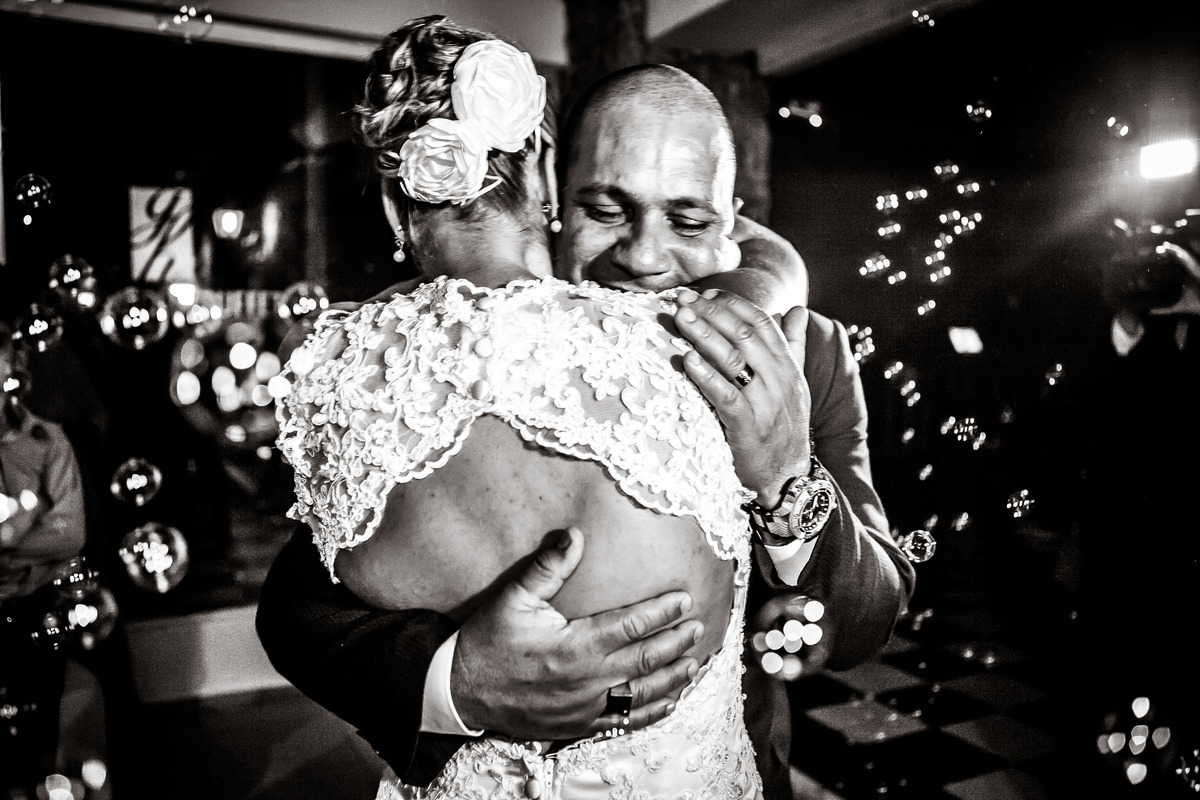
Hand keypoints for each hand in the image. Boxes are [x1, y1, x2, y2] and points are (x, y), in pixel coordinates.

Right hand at [451, 527, 701, 739]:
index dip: (661, 612)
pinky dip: (651, 712)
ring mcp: (586, 708)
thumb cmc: (487, 642)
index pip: (631, 625)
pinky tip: (669, 701)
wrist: (461, 692)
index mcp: (574, 646)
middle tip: (697, 627)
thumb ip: (548, 568)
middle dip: (675, 643)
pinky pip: (625, 722)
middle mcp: (587, 680)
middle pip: (645, 661)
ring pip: (641, 694)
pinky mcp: (580, 726)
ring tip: (694, 662)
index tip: (683, 599)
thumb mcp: (513, 598)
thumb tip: (575, 535)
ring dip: (672, 678)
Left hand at [674, 289, 812, 506]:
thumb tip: (796, 310)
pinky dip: (706, 376)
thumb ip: (792, 345)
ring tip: (680, 318)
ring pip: (734, 360)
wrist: (788, 477)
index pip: (761, 322)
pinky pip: (726, 396)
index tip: (705, 293)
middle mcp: (779, 379)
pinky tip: (687, 361)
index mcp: (787, 366)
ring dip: (704, 335)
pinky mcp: (748, 427)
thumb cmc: (784, 427)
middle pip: (744, 335)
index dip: (732, 305)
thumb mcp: (793, 384)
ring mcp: (765, 403)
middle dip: (712, 313)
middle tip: (682, 299)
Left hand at [1148, 242, 1199, 315]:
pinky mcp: (1198, 272)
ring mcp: (1195, 270)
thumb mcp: (1176, 307)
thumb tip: (1150, 311)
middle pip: (1179, 258)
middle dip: (1170, 251)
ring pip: (1185, 258)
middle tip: (1159, 247)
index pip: (1175, 263)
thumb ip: (1163, 309)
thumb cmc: (1196, 305)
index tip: (1157, 252)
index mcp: (1185, 276)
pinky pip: (1191, 262)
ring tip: (1166, 247)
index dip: (1168, 256)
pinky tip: (1177, 253)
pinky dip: (1184, 257)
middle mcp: (1190, 271)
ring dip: (1176, 251)